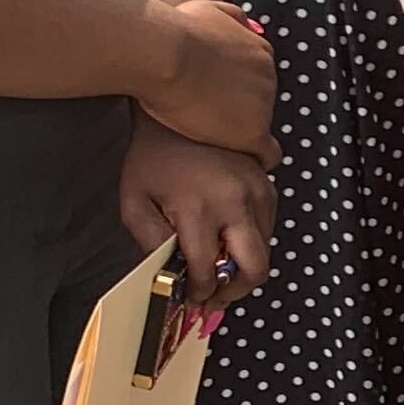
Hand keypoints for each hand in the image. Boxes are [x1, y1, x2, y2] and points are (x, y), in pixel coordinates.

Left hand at [123, 123, 273, 299]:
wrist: (181, 106)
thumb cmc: (153, 154)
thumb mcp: (134, 201)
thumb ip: (149, 243)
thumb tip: (169, 275)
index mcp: (200, 210)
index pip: (207, 272)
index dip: (199, 293)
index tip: (191, 298)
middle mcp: (237, 204)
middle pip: (255, 268)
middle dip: (235, 291)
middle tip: (215, 296)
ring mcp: (259, 193)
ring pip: (266, 251)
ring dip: (243, 266)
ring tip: (218, 269)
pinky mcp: (268, 184)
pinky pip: (269, 228)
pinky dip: (252, 242)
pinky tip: (227, 239)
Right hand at [141, 0, 278, 160]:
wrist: (166, 55)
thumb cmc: (175, 31)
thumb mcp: (207, 9)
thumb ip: (231, 18)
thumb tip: (249, 28)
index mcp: (260, 52)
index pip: (257, 80)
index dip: (237, 95)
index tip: (218, 105)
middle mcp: (269, 78)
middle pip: (260, 105)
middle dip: (240, 115)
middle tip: (213, 129)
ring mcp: (264, 106)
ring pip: (260, 128)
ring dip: (242, 137)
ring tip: (219, 147)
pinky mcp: (252, 132)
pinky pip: (267, 154)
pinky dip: (257, 161)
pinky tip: (243, 166)